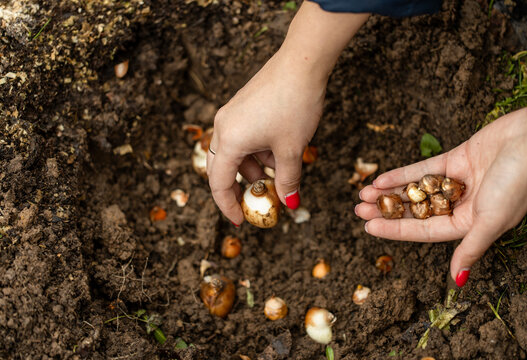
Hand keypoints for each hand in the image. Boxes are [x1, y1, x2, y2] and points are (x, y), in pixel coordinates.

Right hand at [207, 2, 368, 224]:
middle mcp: (224, 127)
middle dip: (240, 188)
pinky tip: (279, 151)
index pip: (219, 183)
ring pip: (236, 152)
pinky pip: (244, 137)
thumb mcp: (292, 149)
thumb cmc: (295, 105)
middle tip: (256, 202)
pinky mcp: (243, 106)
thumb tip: (290, 203)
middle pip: (222, 168)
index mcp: (229, 140)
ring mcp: (232, 114)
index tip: (240, 220)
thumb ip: (288, 180)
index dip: (228, 206)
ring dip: (254, 168)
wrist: (303, 63)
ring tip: (280, 172)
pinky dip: (258, 151)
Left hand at [355, 104, 526, 286]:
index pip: (423, 231)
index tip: (368, 228)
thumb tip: (457, 279)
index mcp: (469, 224)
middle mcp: (461, 204)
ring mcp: (456, 180)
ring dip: (389, 192)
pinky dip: (401, 174)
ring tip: (363, 195)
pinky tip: (380, 179)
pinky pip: (422, 169)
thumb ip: (471, 248)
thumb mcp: (491, 222)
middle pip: (415, 211)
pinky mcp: (455, 158)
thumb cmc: (518, 184)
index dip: (395, 230)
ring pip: (415, 189)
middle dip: (387, 211)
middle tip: (359, 211)